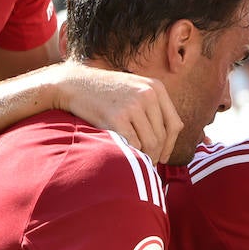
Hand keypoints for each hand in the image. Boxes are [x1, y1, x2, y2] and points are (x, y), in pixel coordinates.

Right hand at [50, 64, 182, 163]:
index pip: (174, 124)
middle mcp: (148, 94)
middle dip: (156, 154)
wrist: (74, 84)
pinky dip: (132, 153)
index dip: (170, 145)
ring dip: (145, 156)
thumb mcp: (135, 89)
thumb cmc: (105, 92)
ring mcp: (133, 105)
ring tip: (136, 162)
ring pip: (150, 143)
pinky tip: (126, 156)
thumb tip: (167, 142)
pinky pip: (133, 144)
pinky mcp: (117, 117)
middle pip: (162, 136)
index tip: (163, 157)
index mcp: (156, 88)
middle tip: (147, 165)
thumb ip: (152, 108)